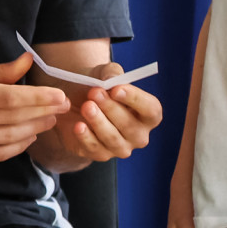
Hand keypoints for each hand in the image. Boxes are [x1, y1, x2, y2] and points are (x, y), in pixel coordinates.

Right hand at [0, 54, 70, 163]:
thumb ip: (0, 71)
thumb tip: (29, 61)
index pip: (10, 98)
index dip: (38, 98)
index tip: (59, 95)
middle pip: (14, 118)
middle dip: (43, 112)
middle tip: (62, 106)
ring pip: (10, 137)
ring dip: (35, 128)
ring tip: (50, 119)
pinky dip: (18, 145)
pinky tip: (30, 135)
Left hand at [48, 63, 162, 162]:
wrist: (75, 103)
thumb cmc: (100, 87)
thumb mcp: (105, 74)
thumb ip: (112, 73)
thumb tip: (111, 79)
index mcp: (147, 114)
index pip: (151, 110)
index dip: (136, 100)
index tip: (116, 89)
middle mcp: (138, 134)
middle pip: (130, 126)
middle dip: (111, 108)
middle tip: (95, 93)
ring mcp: (121, 147)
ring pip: (112, 139)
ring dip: (99, 121)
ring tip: (86, 106)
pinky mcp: (101, 154)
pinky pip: (95, 149)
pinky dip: (86, 137)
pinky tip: (78, 126)